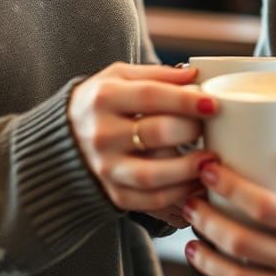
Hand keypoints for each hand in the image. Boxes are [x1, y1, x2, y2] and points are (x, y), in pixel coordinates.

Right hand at [69, 63, 217, 214]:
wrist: (62, 139)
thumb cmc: (100, 102)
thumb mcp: (119, 77)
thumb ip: (156, 75)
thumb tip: (194, 75)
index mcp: (104, 97)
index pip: (151, 96)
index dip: (185, 100)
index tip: (213, 103)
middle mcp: (101, 134)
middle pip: (156, 133)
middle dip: (191, 130)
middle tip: (210, 128)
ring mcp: (106, 167)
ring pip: (153, 175)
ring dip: (188, 170)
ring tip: (210, 161)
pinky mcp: (113, 194)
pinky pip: (150, 200)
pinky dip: (178, 195)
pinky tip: (196, 183)